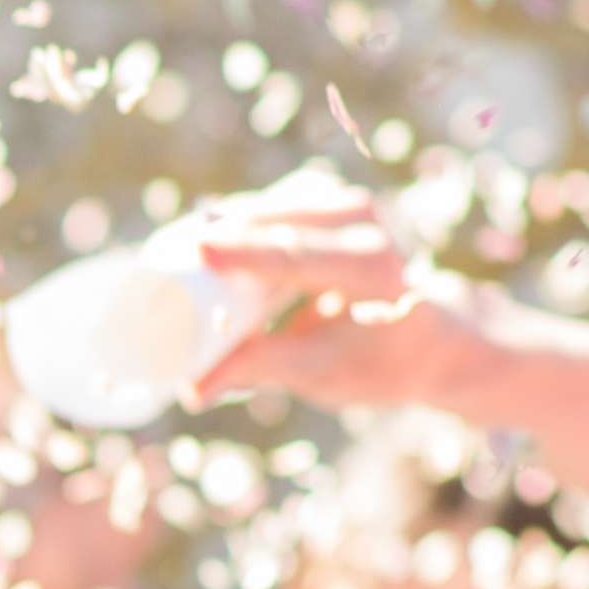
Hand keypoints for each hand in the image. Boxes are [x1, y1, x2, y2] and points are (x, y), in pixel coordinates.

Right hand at [163, 167, 470, 410]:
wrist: (429, 338)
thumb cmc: (374, 362)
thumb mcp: (318, 373)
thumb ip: (256, 370)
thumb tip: (188, 389)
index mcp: (375, 273)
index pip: (301, 256)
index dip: (246, 253)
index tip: (195, 249)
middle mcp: (368, 226)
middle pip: (279, 220)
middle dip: (220, 233)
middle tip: (158, 257)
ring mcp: (352, 206)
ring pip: (274, 203)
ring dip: (227, 223)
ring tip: (173, 249)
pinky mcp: (334, 199)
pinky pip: (277, 201)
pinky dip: (241, 218)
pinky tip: (207, 235)